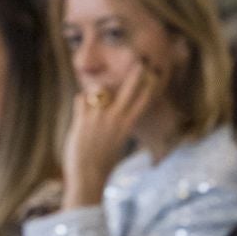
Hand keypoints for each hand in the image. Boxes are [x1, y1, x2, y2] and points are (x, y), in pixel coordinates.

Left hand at [63, 54, 160, 206]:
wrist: (88, 174)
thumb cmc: (101, 160)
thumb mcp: (115, 140)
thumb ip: (116, 124)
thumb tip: (114, 112)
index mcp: (127, 125)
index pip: (143, 101)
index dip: (150, 86)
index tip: (156, 73)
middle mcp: (116, 119)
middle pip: (129, 90)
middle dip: (137, 74)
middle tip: (143, 60)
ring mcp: (99, 118)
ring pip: (101, 90)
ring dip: (97, 90)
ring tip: (96, 96)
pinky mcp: (82, 119)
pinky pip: (81, 99)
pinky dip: (80, 101)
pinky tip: (80, 109)